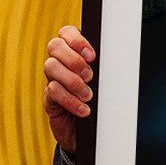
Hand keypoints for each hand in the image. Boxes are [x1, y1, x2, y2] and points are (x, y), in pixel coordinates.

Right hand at [43, 26, 95, 152]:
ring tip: (88, 95)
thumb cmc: (102, 101)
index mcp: (74, 52)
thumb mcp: (105, 81)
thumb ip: (105, 67)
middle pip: (54, 46)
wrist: (92, 132)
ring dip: (73, 81)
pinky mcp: (49, 99)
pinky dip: (70, 100)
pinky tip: (84, 109)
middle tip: (90, 75)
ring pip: (51, 67)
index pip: (66, 32)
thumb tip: (117, 57)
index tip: (92, 55)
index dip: (76, 40)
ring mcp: (52, 79)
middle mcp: (60, 63)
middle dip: (74, 59)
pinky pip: (53, 91)